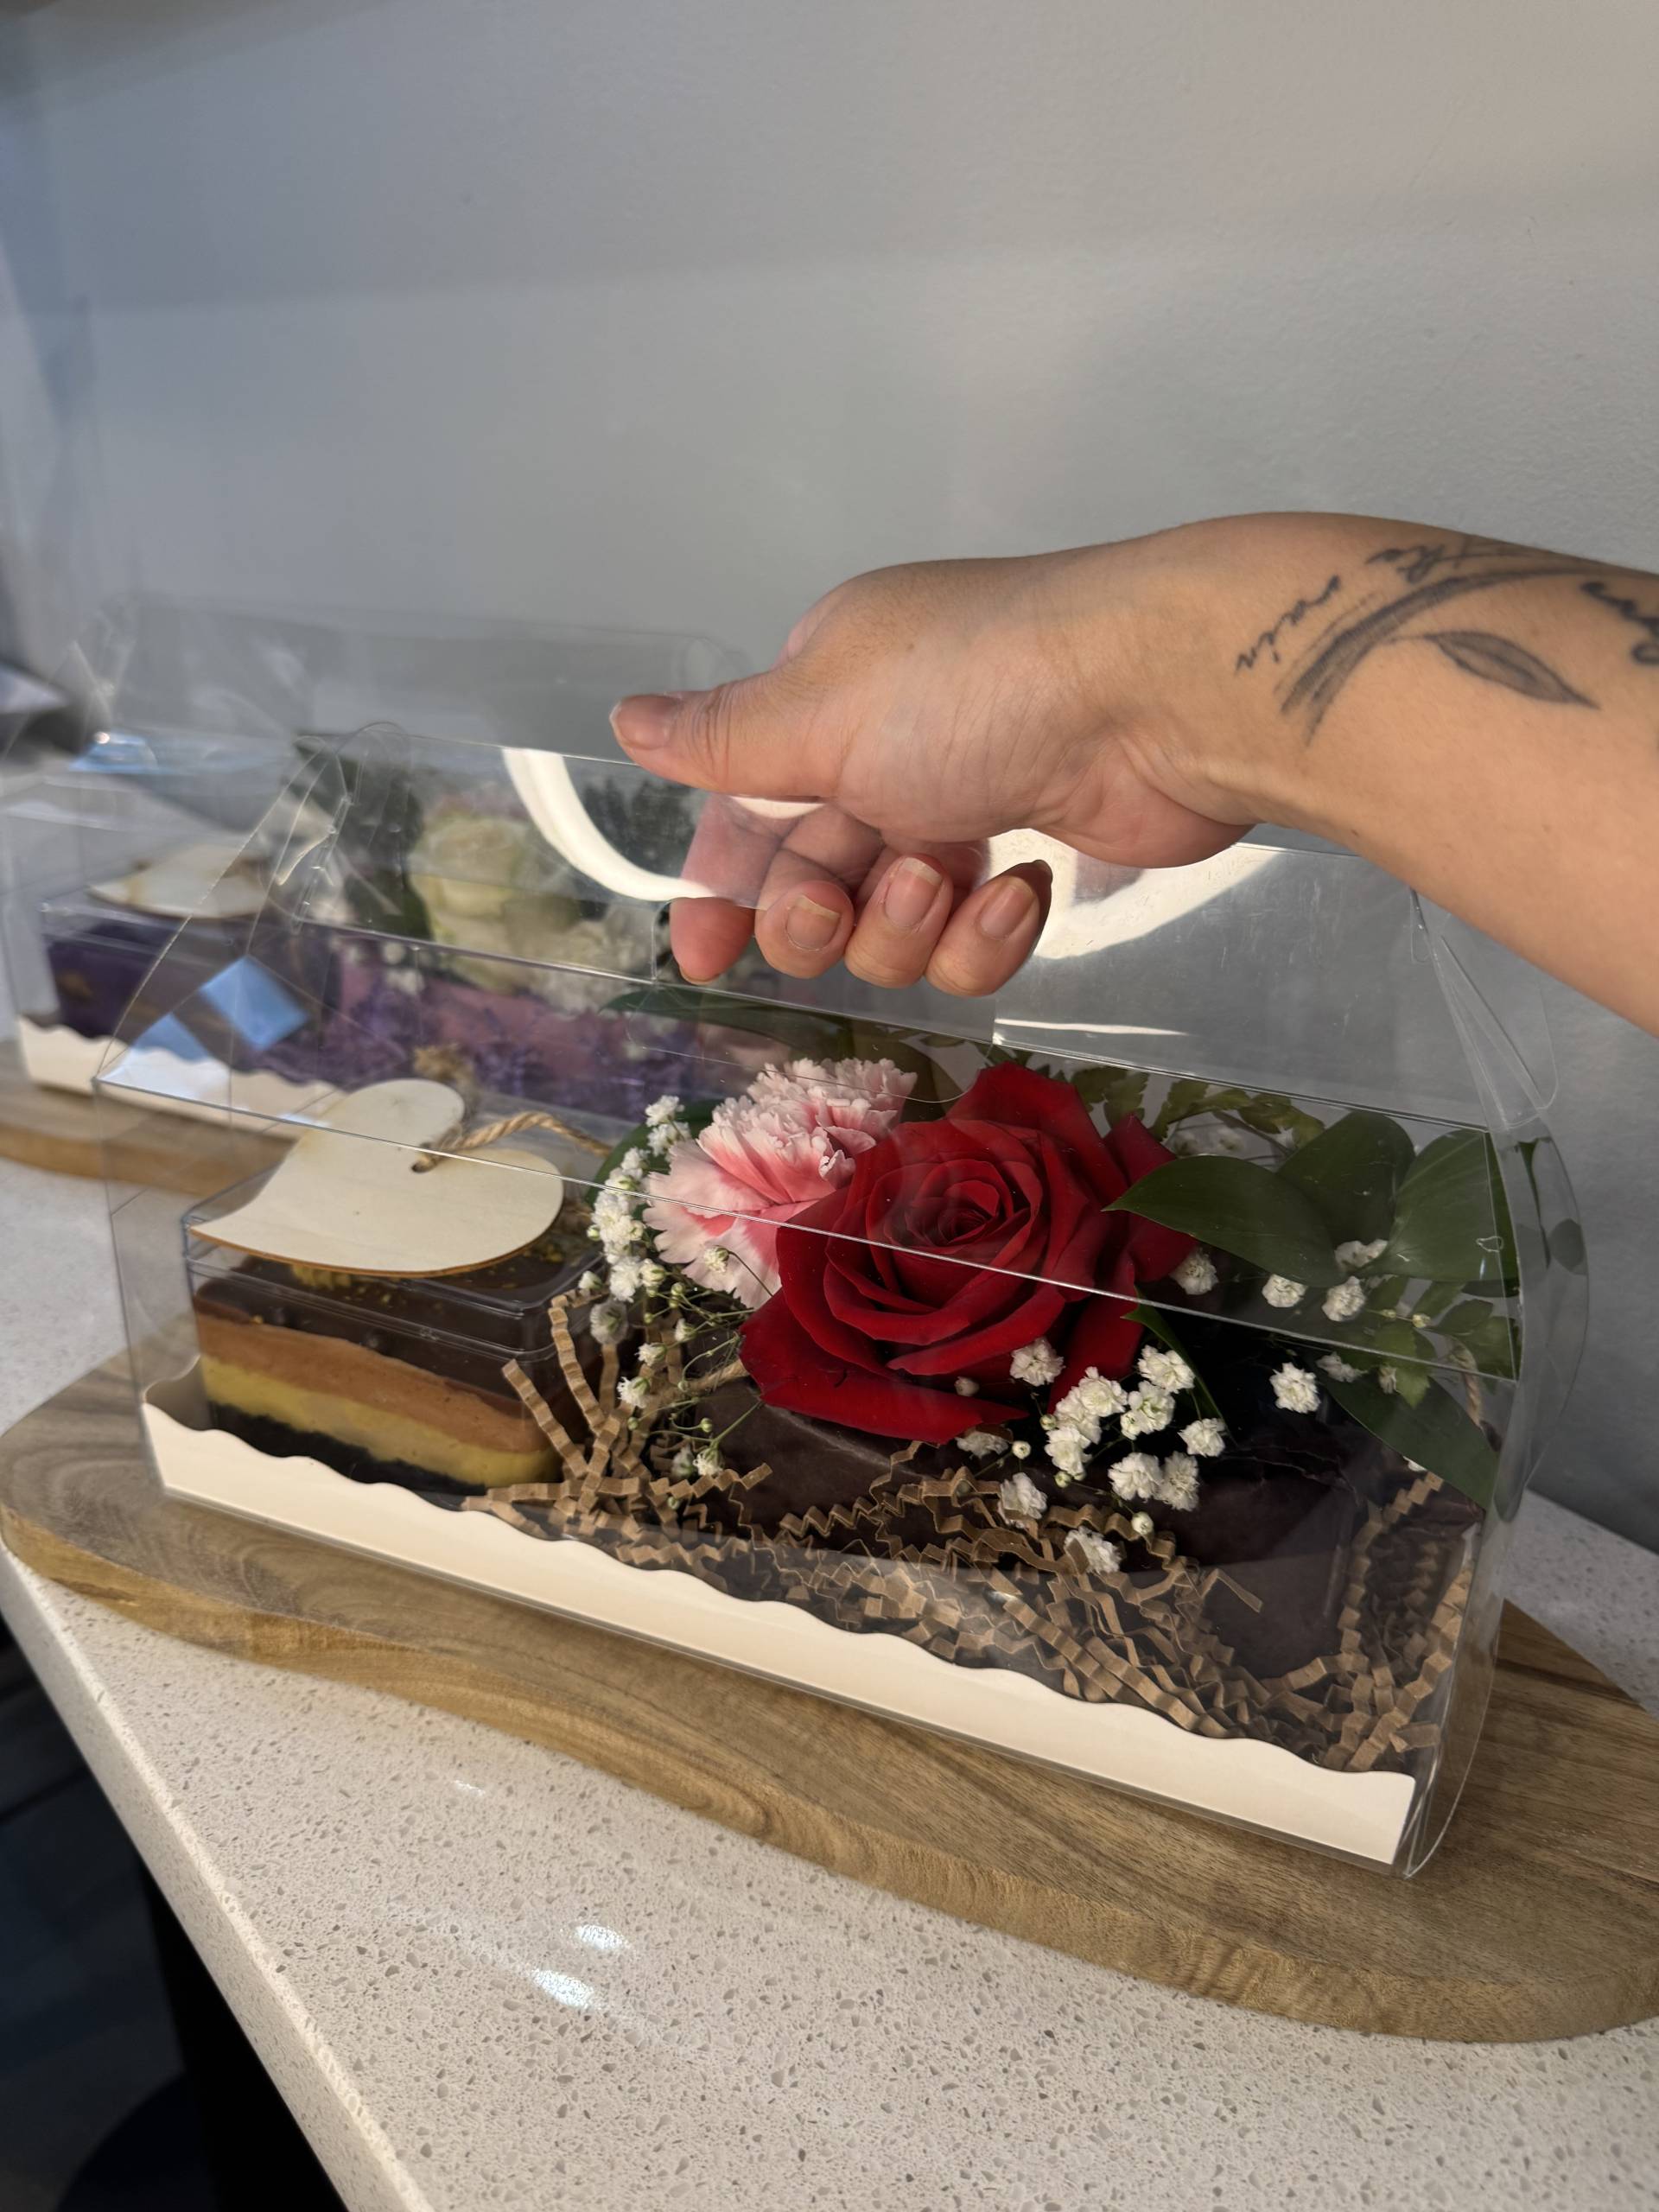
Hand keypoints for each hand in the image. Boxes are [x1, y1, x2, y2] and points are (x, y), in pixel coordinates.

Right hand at [610, 547, 1252, 995]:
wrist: (1162, 697)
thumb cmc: (978, 687)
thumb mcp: (822, 709)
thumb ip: (723, 740)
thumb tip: (626, 722)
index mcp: (826, 692)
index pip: (744, 806)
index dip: (719, 887)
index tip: (703, 957)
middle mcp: (888, 745)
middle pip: (812, 881)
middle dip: (821, 914)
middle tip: (844, 903)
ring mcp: (966, 801)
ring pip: (891, 926)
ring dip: (911, 923)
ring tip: (956, 874)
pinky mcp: (1035, 852)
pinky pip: (973, 937)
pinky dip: (989, 928)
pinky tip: (1022, 886)